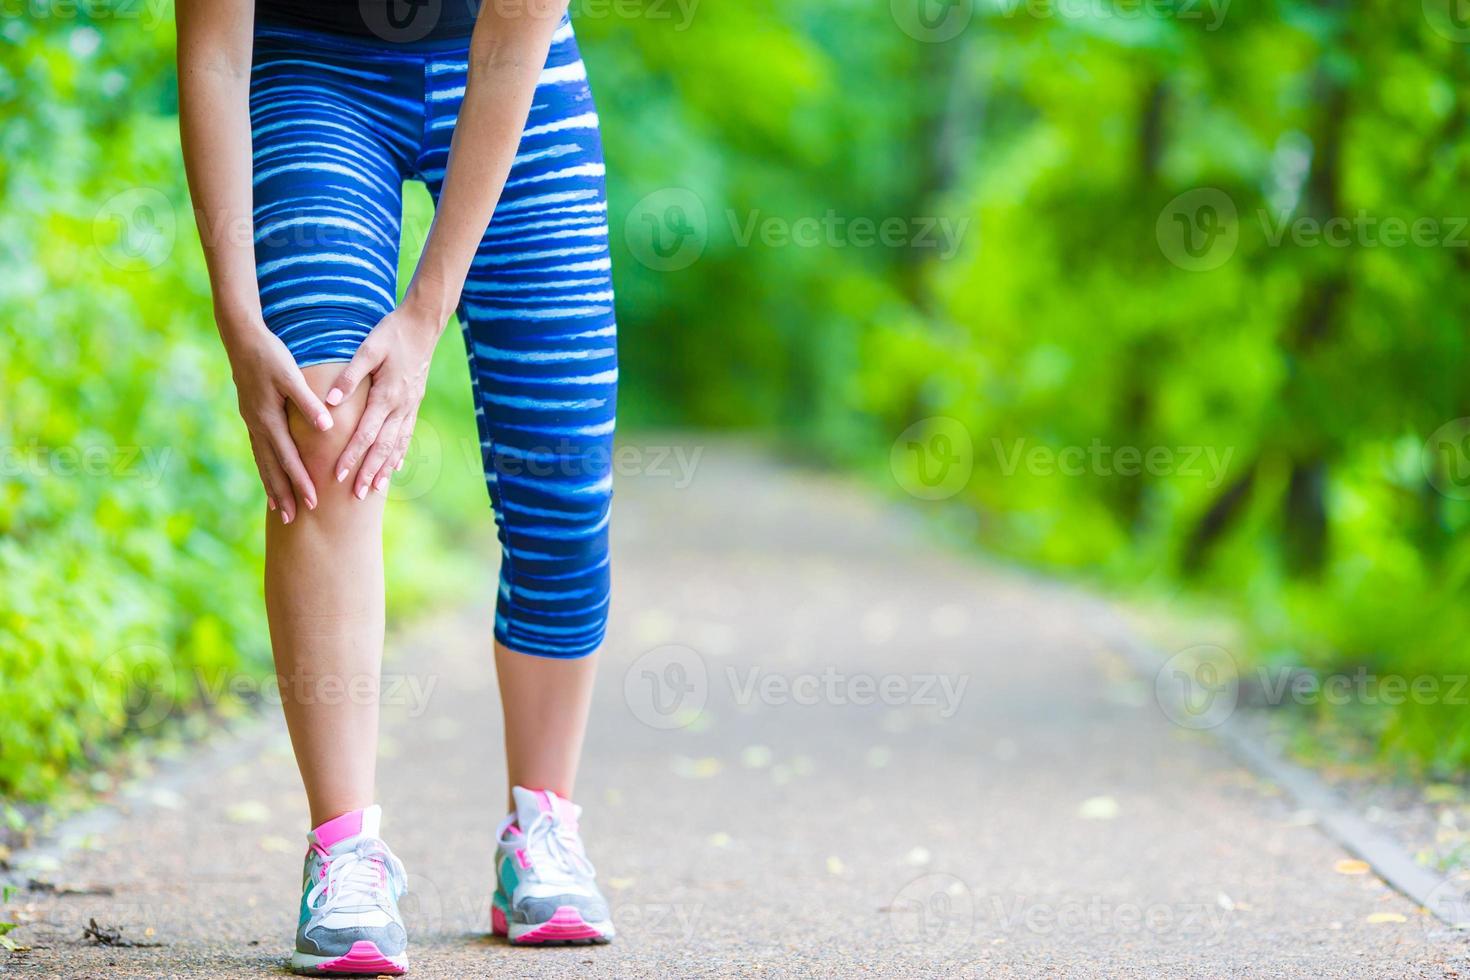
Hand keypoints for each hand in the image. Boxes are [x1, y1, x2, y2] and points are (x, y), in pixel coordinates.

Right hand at [223, 321, 332, 522]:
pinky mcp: (252, 416)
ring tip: (279, 509)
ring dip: (272, 486)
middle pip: (271, 467)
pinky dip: (265, 468)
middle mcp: (257, 425)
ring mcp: (252, 422)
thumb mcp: (290, 375)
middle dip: (283, 494)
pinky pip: (260, 450)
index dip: (300, 481)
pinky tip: (269, 478)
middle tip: (293, 520)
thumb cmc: (269, 354)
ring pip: (263, 462)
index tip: (313, 502)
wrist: (241, 338)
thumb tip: (326, 426)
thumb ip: (308, 402)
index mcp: (268, 418)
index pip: (288, 458)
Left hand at [325, 306, 440, 498]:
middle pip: (383, 447)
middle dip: (369, 472)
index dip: (352, 456)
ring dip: (385, 468)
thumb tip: (329, 403)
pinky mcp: (414, 403)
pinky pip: (407, 434)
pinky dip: (400, 453)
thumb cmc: (392, 333)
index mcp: (387, 395)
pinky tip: (395, 467)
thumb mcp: (368, 349)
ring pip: (397, 445)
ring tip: (375, 489)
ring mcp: (410, 407)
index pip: (366, 433)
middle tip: (357, 495)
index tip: (339, 475)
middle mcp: (401, 406)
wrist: (423, 325)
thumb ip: (349, 377)